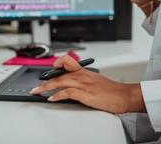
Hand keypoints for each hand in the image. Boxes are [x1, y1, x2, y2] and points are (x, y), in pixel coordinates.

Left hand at [30, 55, 145, 113]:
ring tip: (37, 92)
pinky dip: (57, 95)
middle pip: (58, 74)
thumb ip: (83, 81)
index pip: (66, 61)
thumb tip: (72, 86)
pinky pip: (66, 92)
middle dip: (44, 80)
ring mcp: (83, 84)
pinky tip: (51, 99)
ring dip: (46, 87)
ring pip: (59, 81)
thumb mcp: (95, 81)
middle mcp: (82, 75)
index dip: (56, 64)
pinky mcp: (85, 93)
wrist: (125, 95)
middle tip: (36, 87)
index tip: (49, 70)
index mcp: (84, 71)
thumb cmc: (112, 90)